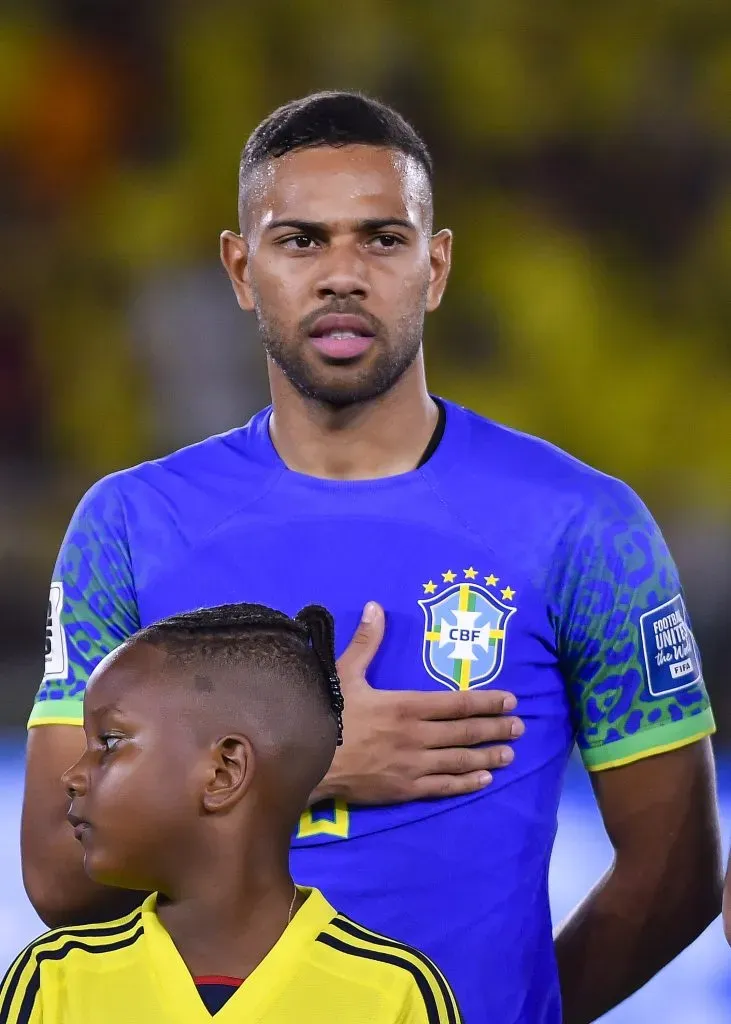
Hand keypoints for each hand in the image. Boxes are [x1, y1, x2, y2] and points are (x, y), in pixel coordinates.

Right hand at [314, 601, 523, 804]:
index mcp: (406, 705)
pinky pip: (443, 786)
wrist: (307, 763)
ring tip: (510, 753)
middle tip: (520, 726)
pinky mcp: (405, 789)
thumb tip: (374, 607)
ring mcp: (413, 765)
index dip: (486, 701)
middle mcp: (417, 736)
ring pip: (460, 760)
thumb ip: (366, 642)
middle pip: (466, 732)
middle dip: (496, 728)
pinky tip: (484, 780)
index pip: (457, 703)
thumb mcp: (345, 674)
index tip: (510, 699)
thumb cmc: (326, 716)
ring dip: (488, 756)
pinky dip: (466, 783)